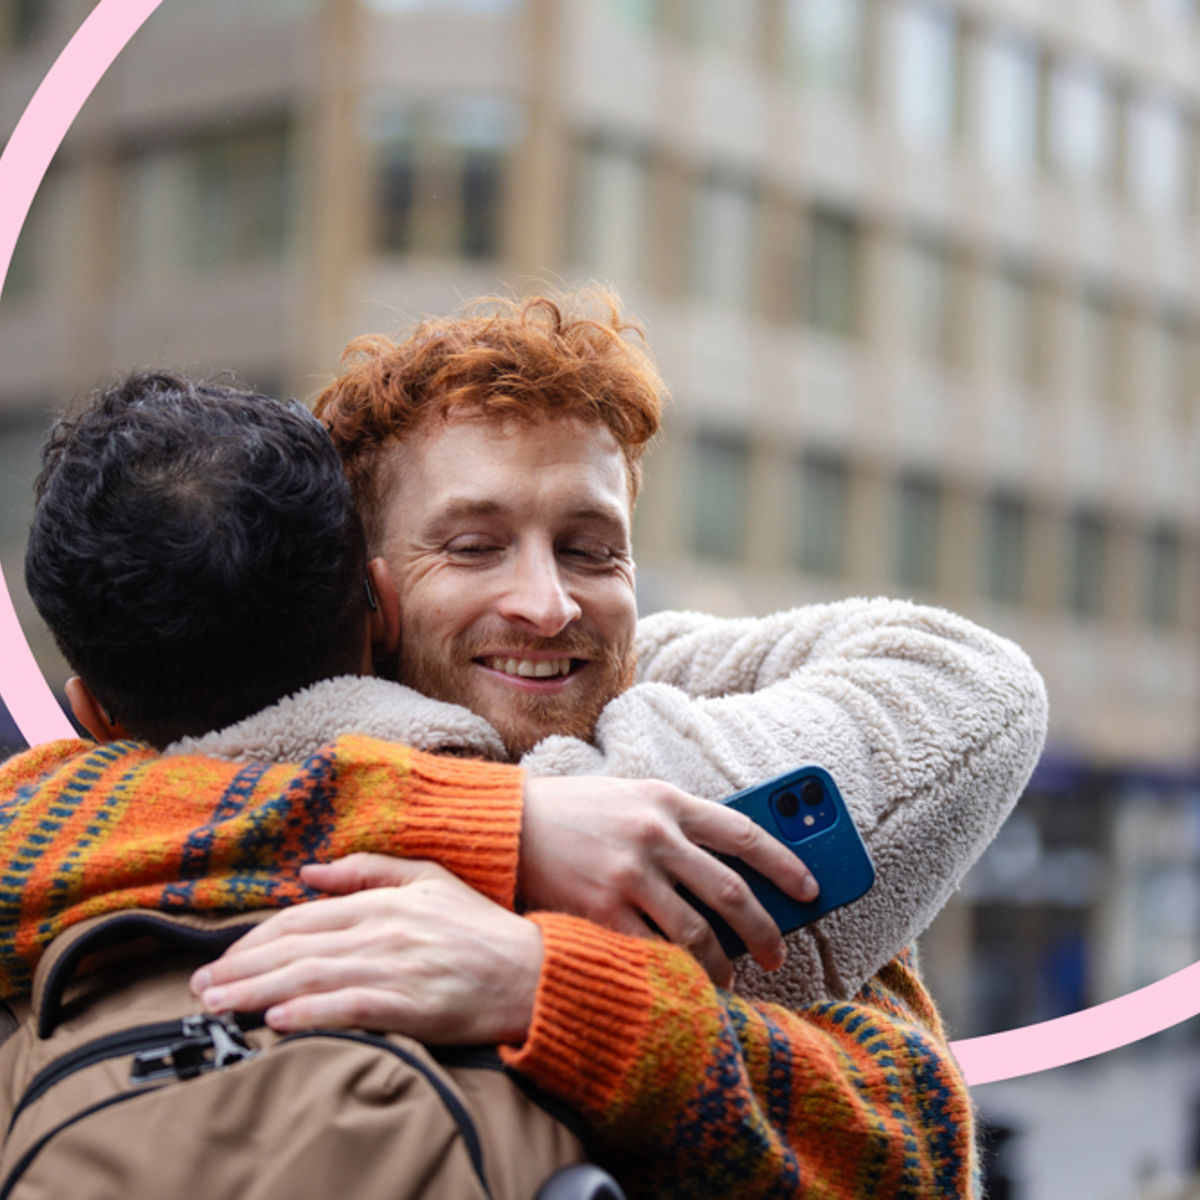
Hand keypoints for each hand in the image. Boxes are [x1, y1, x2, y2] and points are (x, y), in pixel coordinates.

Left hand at [189, 859, 542, 1042]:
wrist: (531, 972)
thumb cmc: (480, 928)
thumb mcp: (429, 879)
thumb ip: (370, 870)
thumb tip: (311, 869)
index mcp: (384, 901)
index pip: (304, 917)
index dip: (256, 937)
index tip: (222, 957)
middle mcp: (383, 931)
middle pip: (297, 947)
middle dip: (241, 968)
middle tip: (199, 987)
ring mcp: (396, 968)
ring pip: (312, 977)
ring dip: (258, 992)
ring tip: (218, 1006)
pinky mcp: (410, 1005)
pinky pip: (350, 1008)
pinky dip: (310, 1014)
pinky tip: (277, 1021)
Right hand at [518, 776, 816, 985]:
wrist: (508, 825)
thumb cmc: (576, 812)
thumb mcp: (631, 797)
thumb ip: (677, 823)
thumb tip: (732, 870)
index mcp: (667, 800)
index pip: (744, 834)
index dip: (785, 865)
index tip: (810, 891)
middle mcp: (654, 835)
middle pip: (731, 892)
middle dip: (764, 930)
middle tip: (777, 953)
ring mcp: (628, 875)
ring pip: (697, 933)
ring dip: (722, 964)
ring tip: (730, 978)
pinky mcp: (601, 910)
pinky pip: (653, 952)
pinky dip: (675, 973)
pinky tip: (683, 982)